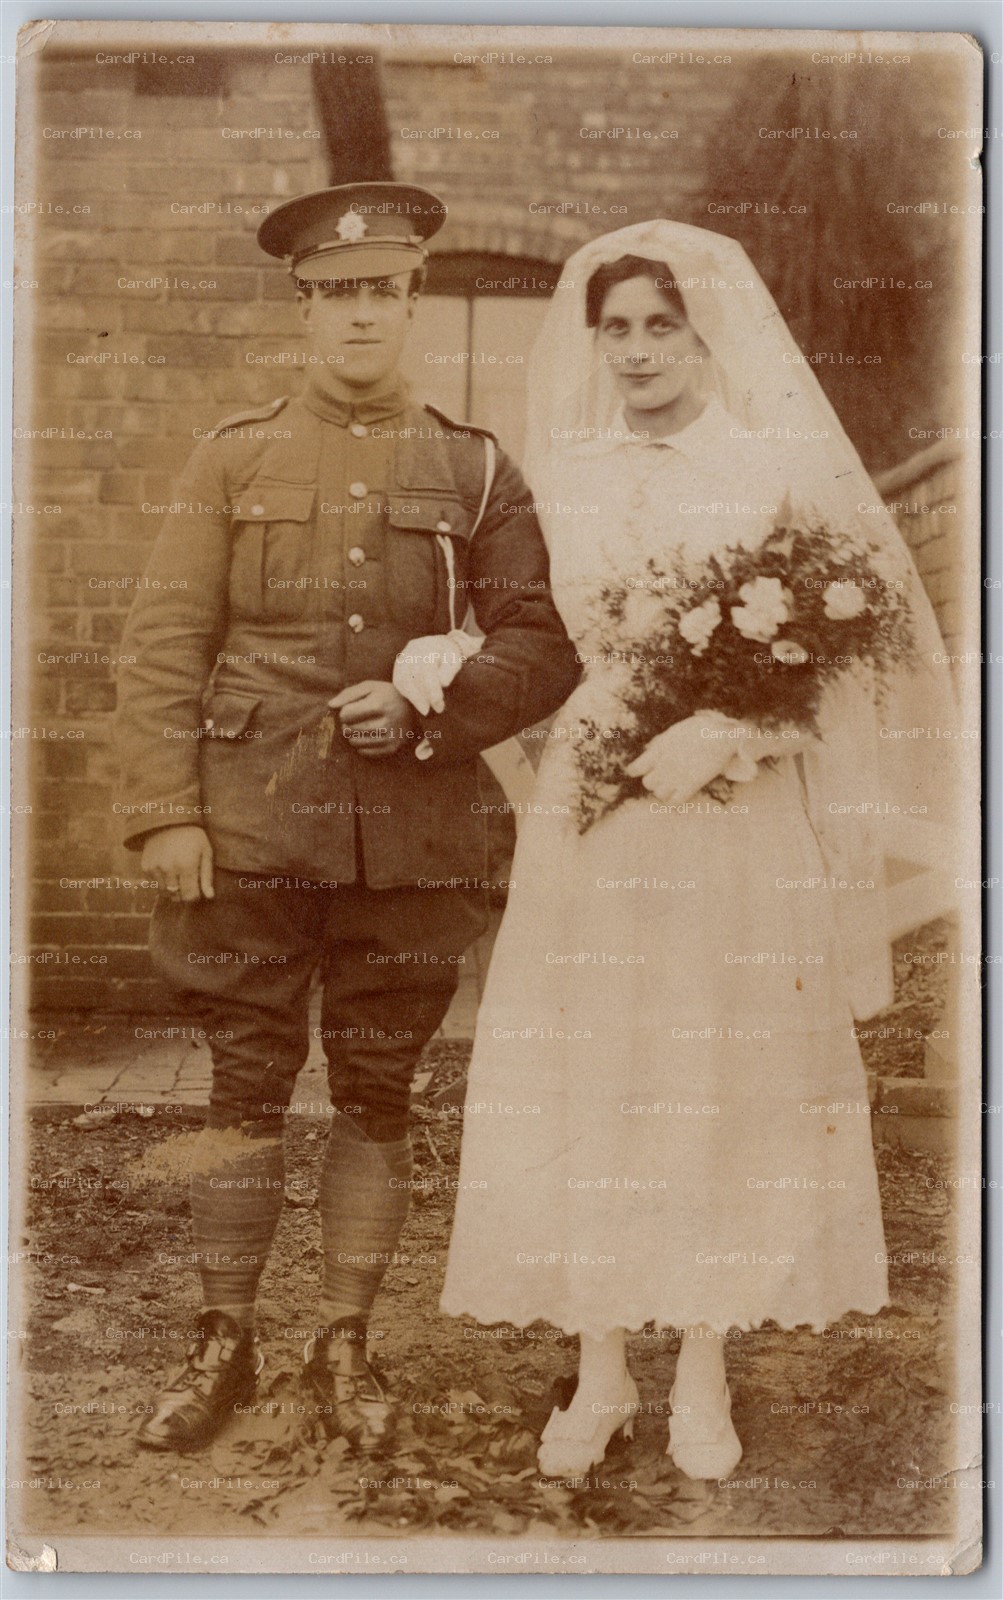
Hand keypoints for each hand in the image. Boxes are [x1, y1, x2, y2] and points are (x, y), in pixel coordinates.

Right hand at [141, 825, 213, 901]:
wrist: (168, 821)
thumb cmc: (192, 837)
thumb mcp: (205, 852)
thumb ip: (207, 876)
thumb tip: (210, 897)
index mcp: (187, 866)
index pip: (190, 896)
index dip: (195, 896)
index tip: (197, 889)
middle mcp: (169, 869)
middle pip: (177, 897)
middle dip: (184, 894)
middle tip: (188, 882)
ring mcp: (155, 868)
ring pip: (165, 893)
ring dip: (172, 890)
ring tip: (178, 876)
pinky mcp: (146, 867)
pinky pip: (155, 885)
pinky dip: (162, 882)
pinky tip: (167, 870)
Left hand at [328, 680, 415, 759]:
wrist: (415, 709)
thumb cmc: (387, 695)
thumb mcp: (370, 687)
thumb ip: (348, 694)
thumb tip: (330, 706)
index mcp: (379, 704)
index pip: (346, 714)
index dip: (345, 711)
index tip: (353, 708)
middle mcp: (386, 723)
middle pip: (349, 730)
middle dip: (347, 724)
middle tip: (355, 719)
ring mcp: (390, 738)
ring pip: (355, 743)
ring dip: (353, 735)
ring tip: (361, 727)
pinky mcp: (392, 749)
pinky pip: (365, 752)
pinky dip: (362, 745)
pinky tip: (369, 736)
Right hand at [392, 630, 479, 714]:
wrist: (439, 644)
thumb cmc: (449, 655)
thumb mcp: (455, 660)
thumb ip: (449, 671)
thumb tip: (442, 683)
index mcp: (429, 646)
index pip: (427, 670)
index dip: (432, 690)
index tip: (439, 706)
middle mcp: (413, 649)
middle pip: (413, 676)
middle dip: (423, 697)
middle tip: (435, 710)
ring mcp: (403, 655)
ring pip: (402, 679)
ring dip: (414, 697)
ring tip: (425, 709)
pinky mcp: (398, 664)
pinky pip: (398, 680)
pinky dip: (407, 693)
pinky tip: (417, 701)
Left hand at [624, 714, 739, 805]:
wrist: (720, 736)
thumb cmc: (700, 729)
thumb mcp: (674, 731)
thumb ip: (660, 742)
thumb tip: (648, 749)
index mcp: (659, 750)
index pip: (636, 768)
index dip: (635, 771)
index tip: (637, 771)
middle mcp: (664, 765)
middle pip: (647, 783)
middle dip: (652, 781)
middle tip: (660, 777)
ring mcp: (676, 777)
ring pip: (658, 794)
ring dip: (663, 791)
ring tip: (670, 786)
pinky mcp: (690, 786)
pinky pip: (674, 802)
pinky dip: (674, 800)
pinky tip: (679, 793)